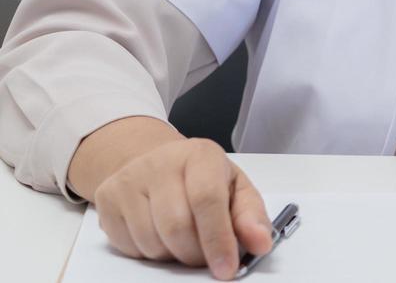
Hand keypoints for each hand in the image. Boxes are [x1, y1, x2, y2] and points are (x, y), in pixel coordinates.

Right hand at [90, 135, 273, 279]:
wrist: (155, 162)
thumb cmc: (202, 179)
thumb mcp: (235, 189)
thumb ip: (251, 217)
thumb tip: (261, 243)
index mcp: (200, 155)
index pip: (207, 199)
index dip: (218, 239)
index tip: (226, 269)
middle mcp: (160, 162)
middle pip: (177, 226)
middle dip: (196, 254)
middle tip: (205, 257)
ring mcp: (128, 180)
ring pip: (151, 241)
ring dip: (173, 256)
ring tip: (184, 242)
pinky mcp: (106, 200)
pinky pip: (129, 246)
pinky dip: (149, 254)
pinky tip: (160, 236)